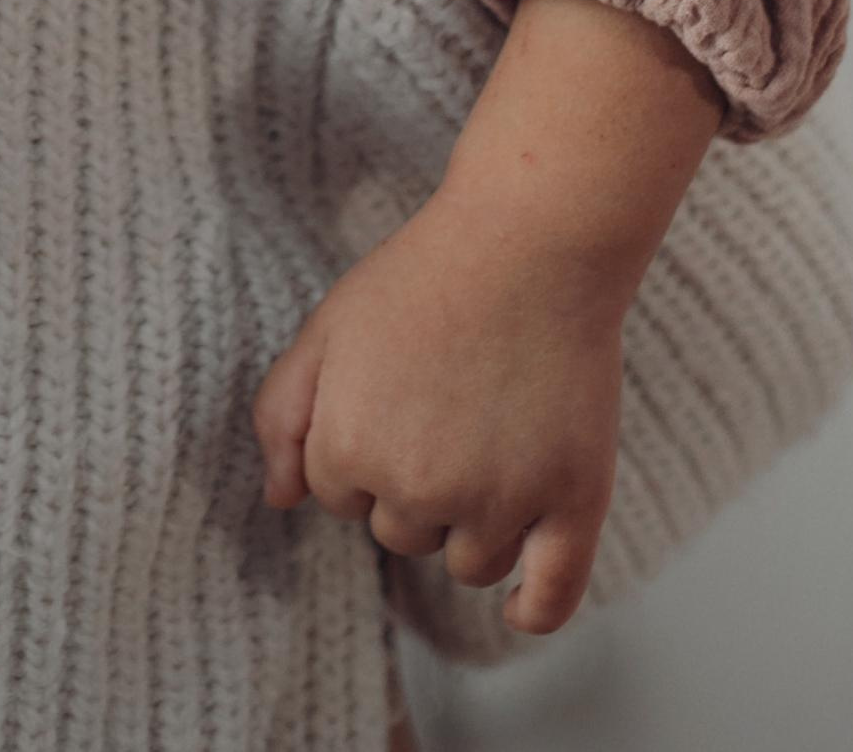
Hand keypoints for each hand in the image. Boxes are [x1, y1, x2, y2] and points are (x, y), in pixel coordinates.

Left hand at [250, 182, 626, 633]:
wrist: (528, 241)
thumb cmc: (423, 277)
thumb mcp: (327, 327)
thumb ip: (284, 414)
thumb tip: (278, 499)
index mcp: (350, 450)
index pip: (340, 495)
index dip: (364, 444)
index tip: (395, 390)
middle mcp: (420, 491)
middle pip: (402, 534)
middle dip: (414, 483)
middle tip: (446, 401)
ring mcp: (501, 504)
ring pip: (468, 563)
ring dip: (471, 524)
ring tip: (490, 436)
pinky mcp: (574, 505)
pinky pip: (550, 598)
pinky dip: (531, 611)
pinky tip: (516, 609)